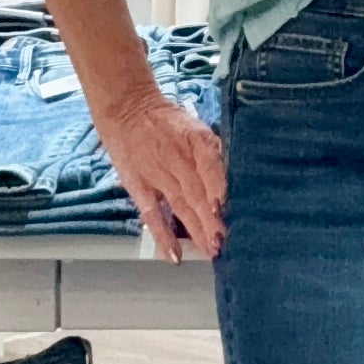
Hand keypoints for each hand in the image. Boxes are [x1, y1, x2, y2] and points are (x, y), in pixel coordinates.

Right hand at [95, 88, 226, 262]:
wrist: (126, 107)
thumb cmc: (168, 123)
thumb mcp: (194, 126)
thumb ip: (214, 153)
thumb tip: (237, 181)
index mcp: (194, 139)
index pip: (208, 163)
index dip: (217, 186)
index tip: (225, 208)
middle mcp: (176, 157)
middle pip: (197, 191)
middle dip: (212, 219)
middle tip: (225, 242)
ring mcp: (156, 173)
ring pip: (179, 205)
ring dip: (196, 230)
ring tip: (210, 251)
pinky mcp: (138, 186)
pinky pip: (152, 214)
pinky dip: (162, 236)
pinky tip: (174, 256)